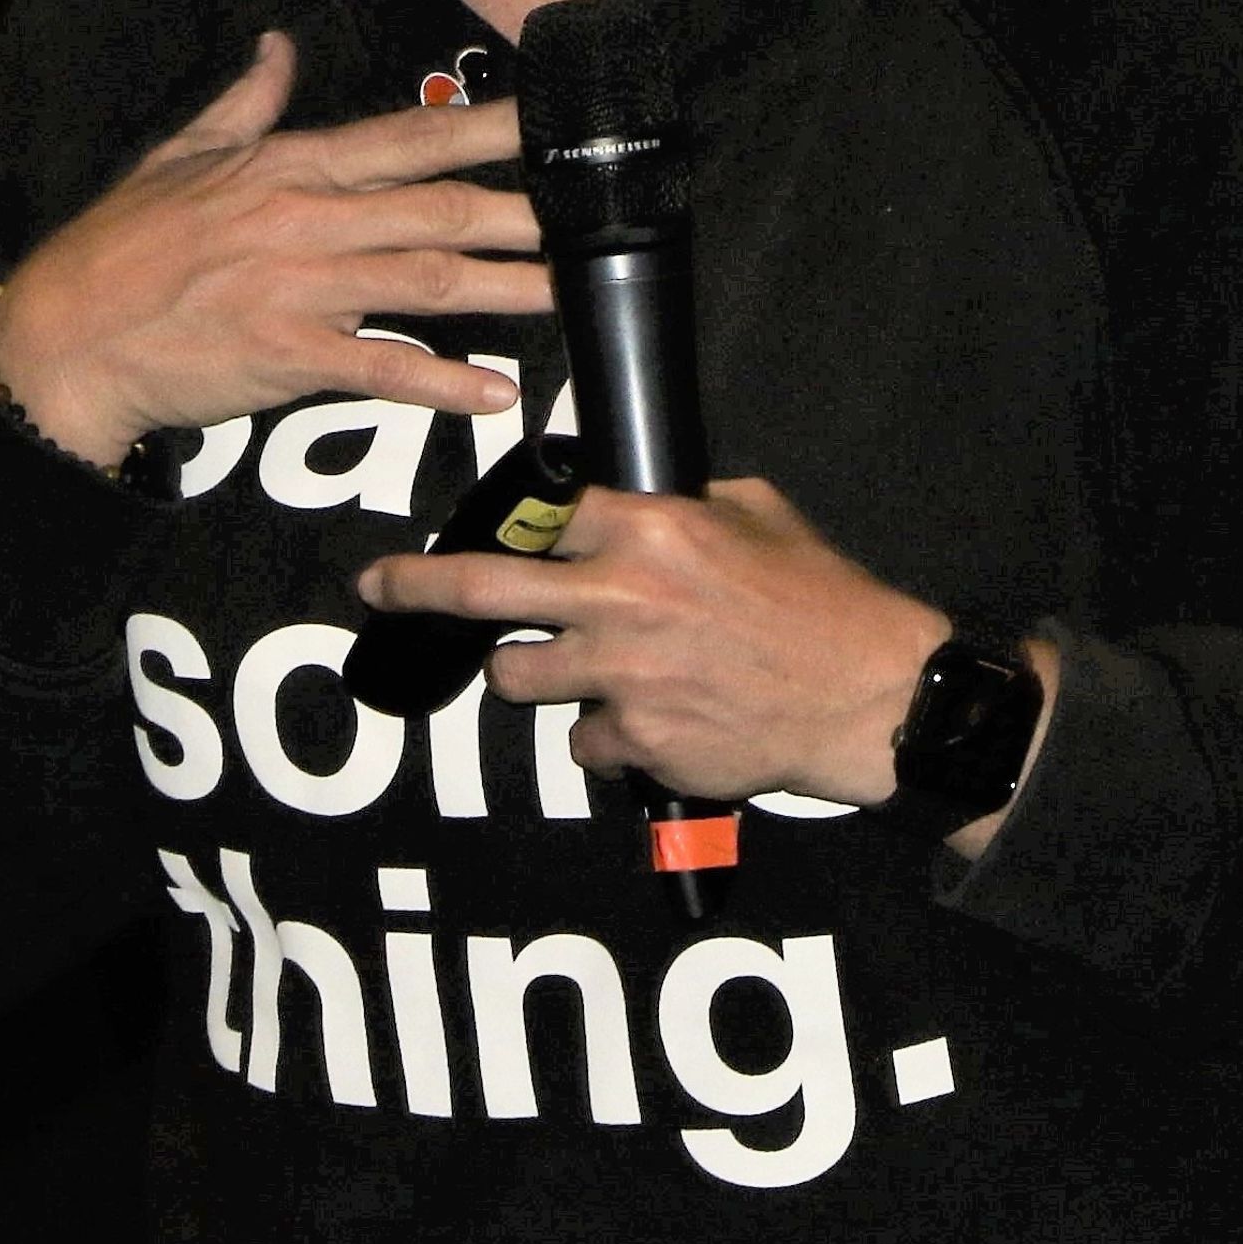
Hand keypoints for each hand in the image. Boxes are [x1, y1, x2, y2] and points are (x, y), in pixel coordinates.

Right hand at [0, 31, 545, 467]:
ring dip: (508, 290)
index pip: (409, 137)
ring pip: (428, 281)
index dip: (487, 127)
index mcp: (289, 165)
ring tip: (572, 295)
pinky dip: (443, 382)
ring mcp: (299, 287)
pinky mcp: (286, 356)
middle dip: (525, 212)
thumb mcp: (180, 155)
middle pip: (440, 208)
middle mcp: (306, 218)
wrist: (64, 337)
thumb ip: (244, 103)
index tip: (549, 120)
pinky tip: (495, 392)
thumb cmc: (120, 246)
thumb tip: (277, 46)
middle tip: (595, 216)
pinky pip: (382, 369)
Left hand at [357, 476, 953, 811]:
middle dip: (414, 586)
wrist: (866, 697)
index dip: (499, 520)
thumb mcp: (757, 513)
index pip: (537, 514)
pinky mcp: (639, 744)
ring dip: (533, 674)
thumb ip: (683, 503)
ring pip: (519, 679)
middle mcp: (623, 600)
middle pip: (481, 590)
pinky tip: (655, 718)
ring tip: (575, 668)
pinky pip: (584, 741)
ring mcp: (625, 678)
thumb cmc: (819, 598)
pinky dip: (608, 734)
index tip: (458, 526)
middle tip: (376, 587)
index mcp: (651, 530)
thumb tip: (627, 499)